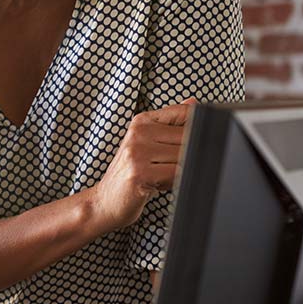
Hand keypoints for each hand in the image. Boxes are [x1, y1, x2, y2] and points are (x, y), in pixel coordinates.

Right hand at [89, 98, 196, 229]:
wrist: (106, 200)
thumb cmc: (130, 173)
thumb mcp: (147, 144)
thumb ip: (170, 124)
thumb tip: (194, 103)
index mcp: (142, 121)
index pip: (185, 114)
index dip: (196, 130)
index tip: (189, 144)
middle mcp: (138, 133)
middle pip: (189, 137)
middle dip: (189, 155)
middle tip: (171, 167)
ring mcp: (137, 152)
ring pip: (185, 156)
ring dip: (181, 170)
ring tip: (163, 176)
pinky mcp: (140, 173)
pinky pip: (176, 174)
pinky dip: (175, 182)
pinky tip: (160, 185)